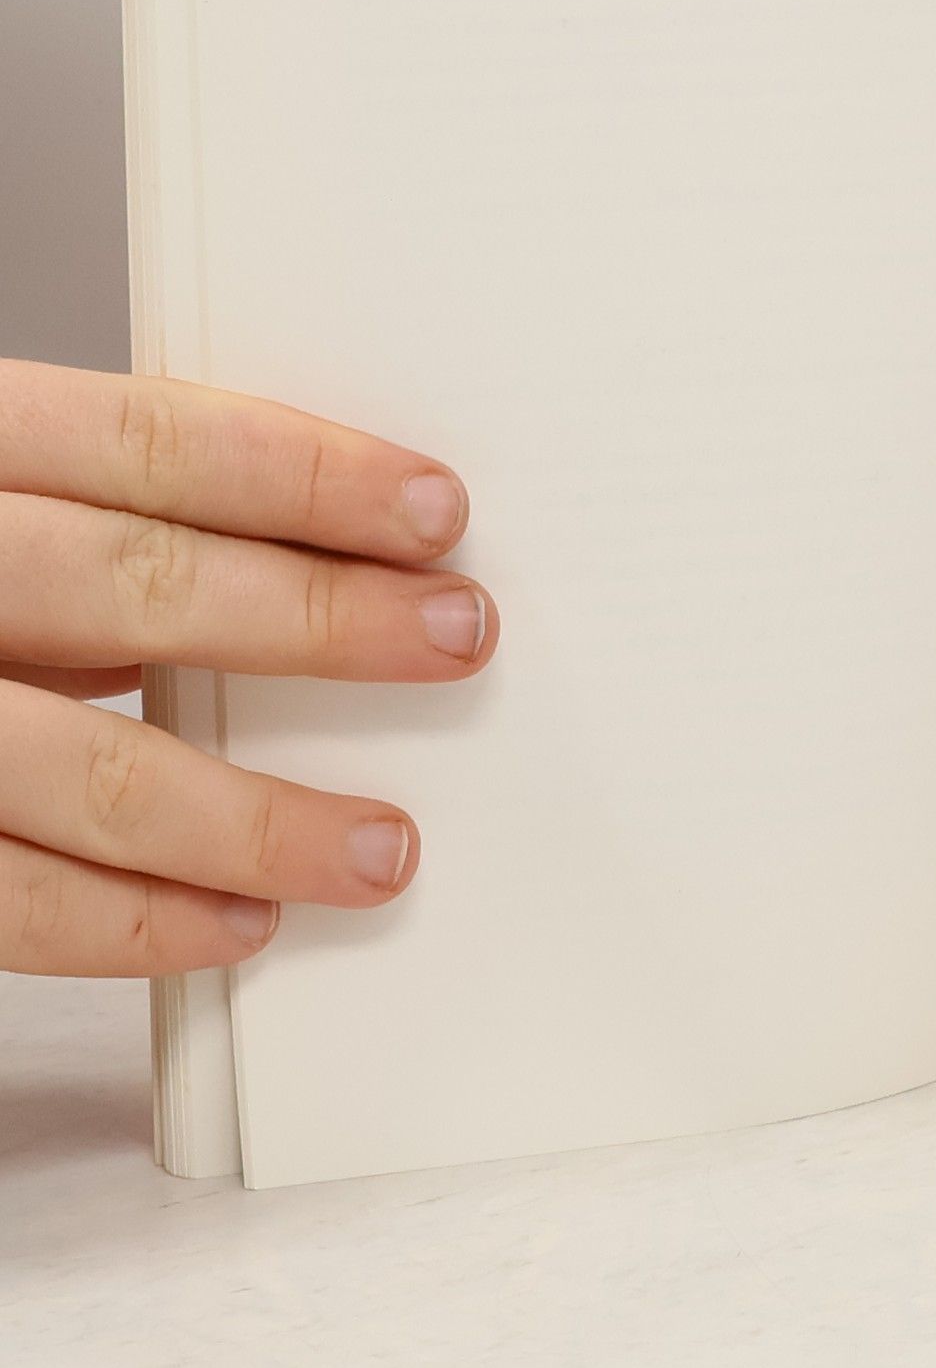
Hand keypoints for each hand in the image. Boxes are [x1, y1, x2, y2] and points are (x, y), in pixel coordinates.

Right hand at [0, 362, 497, 977]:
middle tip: (459, 637)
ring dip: (256, 816)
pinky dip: (140, 922)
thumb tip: (316, 558)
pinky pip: (8, 900)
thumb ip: (99, 527)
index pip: (146, 442)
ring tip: (383, 847)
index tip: (434, 510)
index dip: (305, 473)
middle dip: (318, 617)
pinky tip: (245, 924)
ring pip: (84, 767)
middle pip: (136, 584)